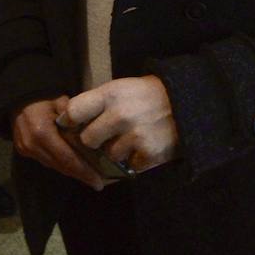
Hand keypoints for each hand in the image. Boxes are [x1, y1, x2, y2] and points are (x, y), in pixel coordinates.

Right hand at [12, 95, 105, 190]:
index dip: (84, 171)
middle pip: (60, 166)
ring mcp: (25, 149)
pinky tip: (72, 164)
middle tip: (98, 182)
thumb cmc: (44, 96)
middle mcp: (32, 145)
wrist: (19, 96)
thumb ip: (76, 121)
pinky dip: (59, 163)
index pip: (67, 158)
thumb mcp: (63, 103)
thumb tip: (93, 139)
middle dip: (80, 174)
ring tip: (88, 175)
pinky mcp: (23, 151)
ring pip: (53, 165)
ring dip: (70, 170)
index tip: (98, 181)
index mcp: (42, 133)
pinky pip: (45, 160)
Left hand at [62, 77, 179, 175]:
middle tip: (107, 134)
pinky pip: (128, 165)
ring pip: (109, 155)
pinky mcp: (147, 154)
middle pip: (88, 140)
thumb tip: (68, 120)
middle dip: (95, 139)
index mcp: (110, 94)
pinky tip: (143, 145)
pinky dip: (134, 159)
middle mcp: (120, 115)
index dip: (71, 121)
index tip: (73, 125)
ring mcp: (135, 136)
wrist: (185, 104)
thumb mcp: (120, 88)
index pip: (74, 111)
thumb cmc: (145, 95)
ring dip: (117, 150)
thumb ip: (96, 103)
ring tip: (131, 137)